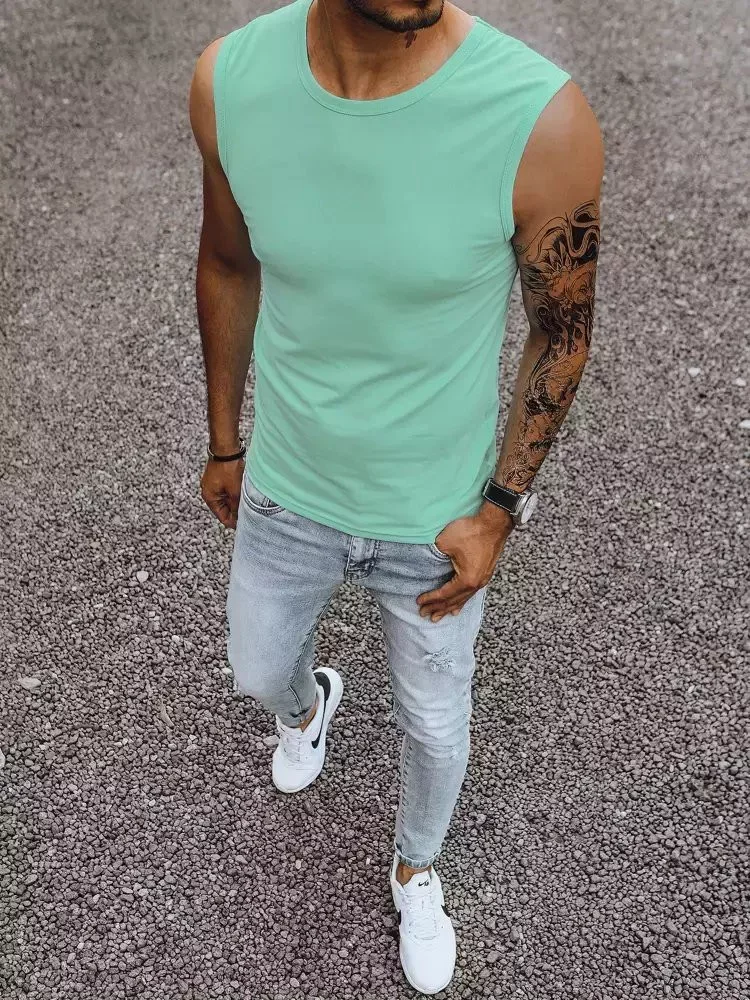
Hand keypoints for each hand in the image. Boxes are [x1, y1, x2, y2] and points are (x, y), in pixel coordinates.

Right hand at [201, 457, 243, 528]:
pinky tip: (244, 494)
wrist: (226, 448)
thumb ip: (236, 507)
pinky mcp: (218, 478)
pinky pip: (226, 491)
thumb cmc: (228, 468)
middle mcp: (209, 492)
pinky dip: (234, 494)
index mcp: (210, 498)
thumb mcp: (235, 491)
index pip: (222, 517)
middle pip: (223, 509)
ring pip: (226, 500)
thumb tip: (238, 518)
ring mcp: (213, 485)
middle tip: (249, 515)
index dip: (234, 522)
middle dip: (235, 512)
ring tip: (248, 503)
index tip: (245, 525)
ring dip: (236, 502)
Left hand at [416, 504, 513, 621]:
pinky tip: (458, 606)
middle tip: (425, 614)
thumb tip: (426, 561)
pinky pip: (471, 593)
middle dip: (438, 608)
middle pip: (454, 601)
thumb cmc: (472, 531)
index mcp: (466, 580)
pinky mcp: (485, 574)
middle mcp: (476, 584)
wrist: (494, 523)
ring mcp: (482, 580)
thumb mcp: (445, 542)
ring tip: (440, 616)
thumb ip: (434, 555)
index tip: (419, 602)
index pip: (444, 594)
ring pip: (463, 599)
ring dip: (450, 607)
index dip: (431, 599)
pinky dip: (462, 600)